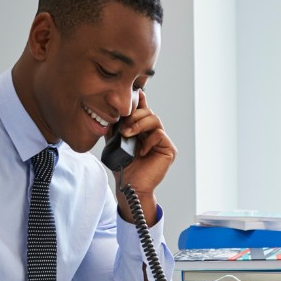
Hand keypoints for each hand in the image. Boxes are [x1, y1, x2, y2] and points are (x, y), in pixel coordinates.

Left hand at [111, 90, 176, 225]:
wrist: (130, 186)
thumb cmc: (123, 167)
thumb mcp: (114, 142)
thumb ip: (114, 127)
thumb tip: (111, 112)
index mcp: (142, 130)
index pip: (142, 110)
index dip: (140, 100)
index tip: (134, 94)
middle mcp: (153, 133)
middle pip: (148, 112)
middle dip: (134, 116)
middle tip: (122, 127)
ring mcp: (162, 141)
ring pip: (154, 119)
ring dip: (139, 124)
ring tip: (127, 134)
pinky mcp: (169, 149)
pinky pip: (159, 134)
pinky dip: (148, 140)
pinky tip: (141, 151)